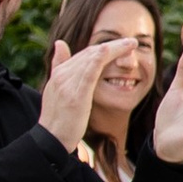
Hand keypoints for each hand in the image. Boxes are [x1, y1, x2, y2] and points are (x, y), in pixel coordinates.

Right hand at [39, 36, 125, 150]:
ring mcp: (67, 84)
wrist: (50, 139)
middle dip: (113, 46)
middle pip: (90, 54)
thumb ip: (60, 66)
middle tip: (132, 42)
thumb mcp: (56, 90)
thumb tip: (60, 43)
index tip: (122, 45)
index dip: (104, 48)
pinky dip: (98, 59)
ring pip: (91, 59)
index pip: (85, 55)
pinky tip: (108, 51)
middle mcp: (62, 75)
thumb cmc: (57, 118)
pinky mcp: (75, 95)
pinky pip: (88, 72)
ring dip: (113, 48)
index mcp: (60, 74)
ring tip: (131, 44)